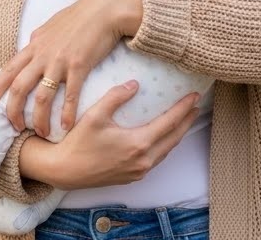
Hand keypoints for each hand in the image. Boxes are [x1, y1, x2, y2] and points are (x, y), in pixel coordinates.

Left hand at [0, 0, 142, 136]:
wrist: (104, 10)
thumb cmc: (80, 17)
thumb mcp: (51, 27)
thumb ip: (39, 42)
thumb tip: (31, 47)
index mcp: (34, 45)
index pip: (8, 69)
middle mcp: (42, 54)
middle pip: (19, 86)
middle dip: (13, 110)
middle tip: (15, 126)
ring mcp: (60, 60)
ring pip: (42, 96)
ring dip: (40, 118)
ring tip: (41, 132)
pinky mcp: (79, 66)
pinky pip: (70, 95)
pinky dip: (66, 113)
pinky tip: (66, 126)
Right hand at [20, 81, 199, 189]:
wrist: (64, 171)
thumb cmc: (77, 142)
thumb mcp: (95, 115)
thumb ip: (116, 97)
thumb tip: (135, 84)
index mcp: (138, 144)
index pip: (169, 123)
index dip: (183, 108)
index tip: (194, 96)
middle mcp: (144, 160)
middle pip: (174, 138)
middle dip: (187, 121)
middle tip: (196, 105)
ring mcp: (139, 171)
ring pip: (167, 150)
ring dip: (177, 134)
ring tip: (184, 120)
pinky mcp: (132, 176)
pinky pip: (157, 159)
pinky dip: (165, 145)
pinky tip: (163, 138)